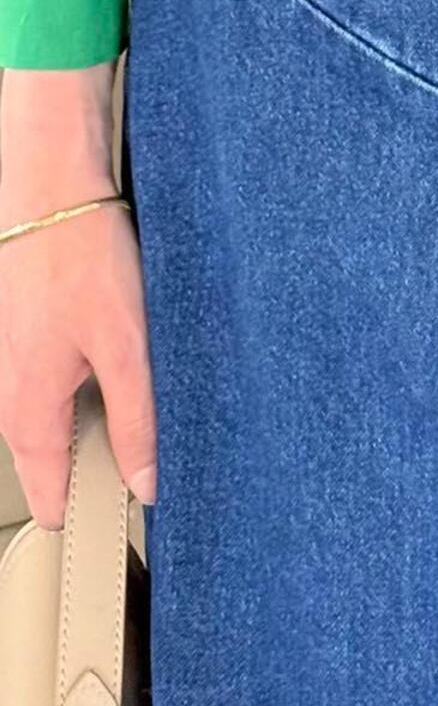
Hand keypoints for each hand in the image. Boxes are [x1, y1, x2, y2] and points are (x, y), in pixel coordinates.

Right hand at [0, 64, 155, 528]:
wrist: (49, 184)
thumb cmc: (80, 256)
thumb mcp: (126, 346)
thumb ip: (138, 417)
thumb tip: (148, 482)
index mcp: (28, 410)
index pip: (50, 494)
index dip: (91, 512)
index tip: (132, 522)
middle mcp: (13, 393)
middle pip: (57, 457)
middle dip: (103, 464)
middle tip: (156, 460)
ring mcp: (17, 361)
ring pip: (60, 415)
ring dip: (102, 419)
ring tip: (149, 403)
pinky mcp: (32, 332)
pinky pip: (60, 378)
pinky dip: (95, 381)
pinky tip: (129, 359)